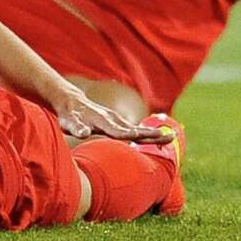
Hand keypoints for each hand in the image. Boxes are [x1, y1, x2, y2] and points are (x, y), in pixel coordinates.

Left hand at [55, 88, 169, 142]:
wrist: (71, 102)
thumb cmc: (69, 116)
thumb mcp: (69, 123)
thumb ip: (77, 128)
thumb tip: (83, 133)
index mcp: (103, 122)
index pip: (120, 131)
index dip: (133, 135)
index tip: (145, 137)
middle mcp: (113, 121)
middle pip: (135, 129)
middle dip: (152, 134)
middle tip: (171, 137)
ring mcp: (116, 121)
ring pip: (137, 128)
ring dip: (153, 134)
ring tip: (171, 137)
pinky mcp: (116, 123)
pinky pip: (134, 129)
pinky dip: (146, 133)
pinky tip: (157, 137)